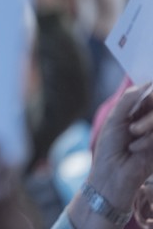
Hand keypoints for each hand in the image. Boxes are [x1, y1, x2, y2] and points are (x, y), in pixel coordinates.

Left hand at [89, 84, 152, 210]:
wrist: (113, 174)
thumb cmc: (109, 146)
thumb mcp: (116, 118)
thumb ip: (129, 99)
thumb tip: (148, 82)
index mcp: (137, 110)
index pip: (151, 94)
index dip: (151, 93)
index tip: (144, 104)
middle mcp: (150, 120)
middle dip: (147, 118)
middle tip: (132, 129)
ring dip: (147, 128)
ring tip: (132, 143)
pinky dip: (149, 140)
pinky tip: (137, 149)